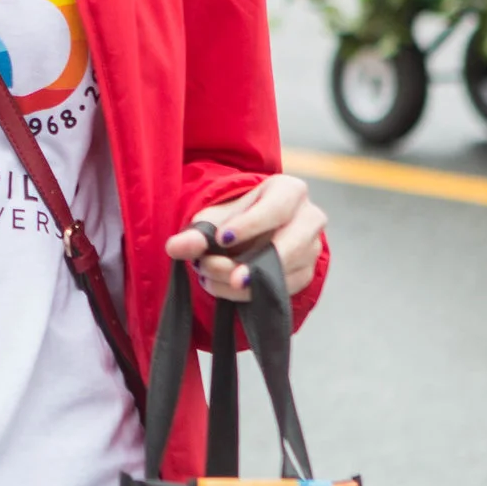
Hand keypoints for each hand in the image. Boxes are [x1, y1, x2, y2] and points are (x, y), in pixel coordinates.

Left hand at [167, 175, 326, 301]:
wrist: (251, 234)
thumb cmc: (235, 219)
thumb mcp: (214, 219)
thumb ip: (195, 233)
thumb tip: (175, 248)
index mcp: (289, 191)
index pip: (277, 207)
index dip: (251, 224)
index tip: (222, 239)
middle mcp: (309, 218)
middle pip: (293, 244)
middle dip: (258, 263)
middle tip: (230, 277)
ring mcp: (311, 249)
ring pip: (286, 272)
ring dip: (246, 282)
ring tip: (209, 278)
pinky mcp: (306, 273)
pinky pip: (281, 290)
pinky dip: (249, 294)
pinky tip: (221, 287)